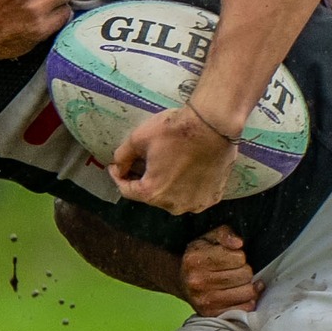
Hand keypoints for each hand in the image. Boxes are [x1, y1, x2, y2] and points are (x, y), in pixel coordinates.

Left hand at [110, 105, 237, 214]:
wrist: (214, 124)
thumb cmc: (175, 130)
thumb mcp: (139, 138)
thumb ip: (122, 156)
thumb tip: (117, 166)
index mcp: (152, 193)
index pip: (127, 190)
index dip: (119, 177)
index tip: (117, 167)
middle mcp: (174, 206)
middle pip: (151, 194)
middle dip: (145, 179)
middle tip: (144, 161)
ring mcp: (196, 204)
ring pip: (173, 197)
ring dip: (167, 184)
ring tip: (168, 164)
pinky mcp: (212, 198)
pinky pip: (193, 195)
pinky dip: (188, 186)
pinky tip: (189, 168)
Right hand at [181, 226, 262, 313]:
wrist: (181, 280)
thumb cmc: (199, 257)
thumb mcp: (208, 238)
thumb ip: (225, 234)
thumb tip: (238, 243)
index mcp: (195, 259)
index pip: (238, 257)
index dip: (240, 256)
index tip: (233, 257)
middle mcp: (197, 281)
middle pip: (244, 274)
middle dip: (245, 270)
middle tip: (236, 270)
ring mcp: (204, 300)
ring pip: (247, 292)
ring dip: (248, 286)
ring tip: (239, 282)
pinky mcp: (211, 314)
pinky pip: (244, 308)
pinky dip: (247, 300)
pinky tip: (240, 294)